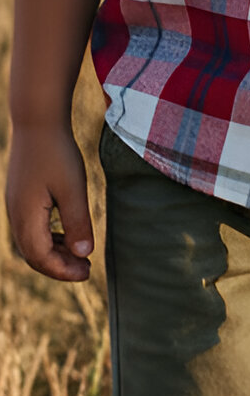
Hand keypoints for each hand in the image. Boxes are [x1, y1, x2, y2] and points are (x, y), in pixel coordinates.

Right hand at [5, 123, 92, 280]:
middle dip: (60, 267)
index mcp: (26, 214)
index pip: (40, 257)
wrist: (38, 123)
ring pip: (32, 243)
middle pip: (33, 255)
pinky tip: (70, 239)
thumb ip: (78, 223)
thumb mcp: (74, 190)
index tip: (88, 273)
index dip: (63, 271)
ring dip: (56, 254)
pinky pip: (33, 229)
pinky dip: (51, 240)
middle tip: (88, 270)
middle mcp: (15, 213)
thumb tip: (83, 254)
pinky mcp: (21, 199)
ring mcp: (16, 206)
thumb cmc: (58, 154)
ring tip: (82, 257)